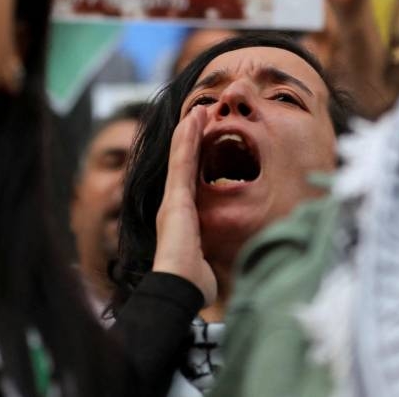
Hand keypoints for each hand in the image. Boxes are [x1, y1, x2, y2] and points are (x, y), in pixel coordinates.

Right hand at [151, 107, 216, 305]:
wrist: (177, 289)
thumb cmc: (192, 284)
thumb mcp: (207, 264)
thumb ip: (213, 256)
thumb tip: (226, 264)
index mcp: (181, 218)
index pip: (189, 179)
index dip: (194, 157)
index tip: (203, 138)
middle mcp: (173, 205)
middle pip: (183, 162)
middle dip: (191, 138)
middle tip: (201, 114)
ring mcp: (172, 199)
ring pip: (181, 156)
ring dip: (189, 130)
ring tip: (199, 109)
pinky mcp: (176, 198)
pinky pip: (182, 161)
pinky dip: (187, 138)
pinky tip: (193, 120)